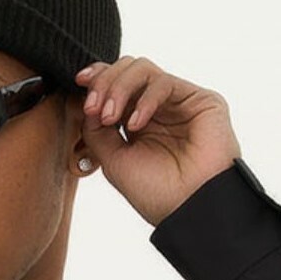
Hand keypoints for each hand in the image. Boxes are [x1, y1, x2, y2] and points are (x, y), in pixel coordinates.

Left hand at [74, 57, 240, 227]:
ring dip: (119, 88)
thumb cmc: (157, 194)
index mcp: (138, 123)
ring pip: (143, 69)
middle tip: (92, 107)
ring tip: (109, 116)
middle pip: (127, 70)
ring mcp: (178, 103)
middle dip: (104, 83)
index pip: (116, 86)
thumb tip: (86, 104)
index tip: (80, 82)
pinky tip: (135, 125)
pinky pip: (164, 82)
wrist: (190, 210)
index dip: (98, 78)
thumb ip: (96, 132)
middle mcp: (158, 109)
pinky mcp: (200, 100)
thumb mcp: (114, 162)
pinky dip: (144, 99)